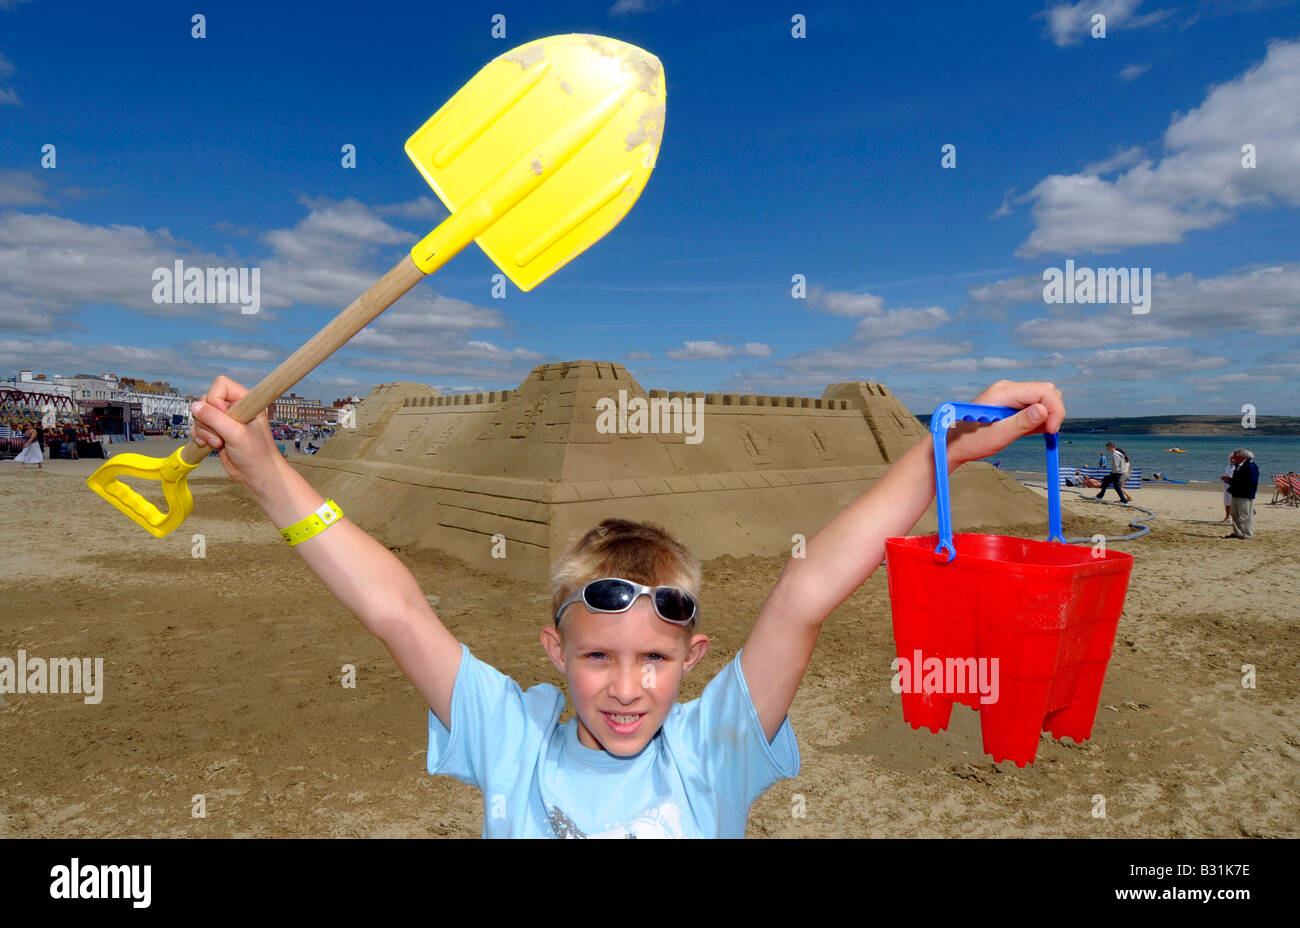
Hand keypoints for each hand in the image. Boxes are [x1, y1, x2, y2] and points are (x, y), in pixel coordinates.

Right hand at [189, 376, 283, 492]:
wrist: (257, 475)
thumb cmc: (257, 454)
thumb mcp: (236, 434)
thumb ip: (214, 418)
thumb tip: (195, 406)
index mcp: (245, 401)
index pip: (221, 385)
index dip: (215, 399)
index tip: (222, 416)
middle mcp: (234, 408)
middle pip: (206, 401)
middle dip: (207, 419)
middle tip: (220, 434)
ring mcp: (225, 420)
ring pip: (200, 415)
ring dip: (204, 430)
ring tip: (217, 443)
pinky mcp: (217, 431)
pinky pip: (198, 427)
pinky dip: (200, 436)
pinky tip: (210, 445)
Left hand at [945, 380, 1065, 467]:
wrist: (952, 445)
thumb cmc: (969, 442)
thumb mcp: (996, 436)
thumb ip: (1020, 423)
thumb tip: (1043, 410)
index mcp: (1004, 391)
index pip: (1044, 390)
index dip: (1055, 409)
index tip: (1052, 431)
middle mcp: (1008, 389)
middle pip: (1046, 392)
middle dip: (1053, 412)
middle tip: (1048, 434)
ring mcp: (1009, 397)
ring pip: (1042, 400)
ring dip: (1046, 417)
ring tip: (1033, 435)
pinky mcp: (1010, 406)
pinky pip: (1034, 408)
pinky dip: (1038, 421)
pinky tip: (1029, 432)